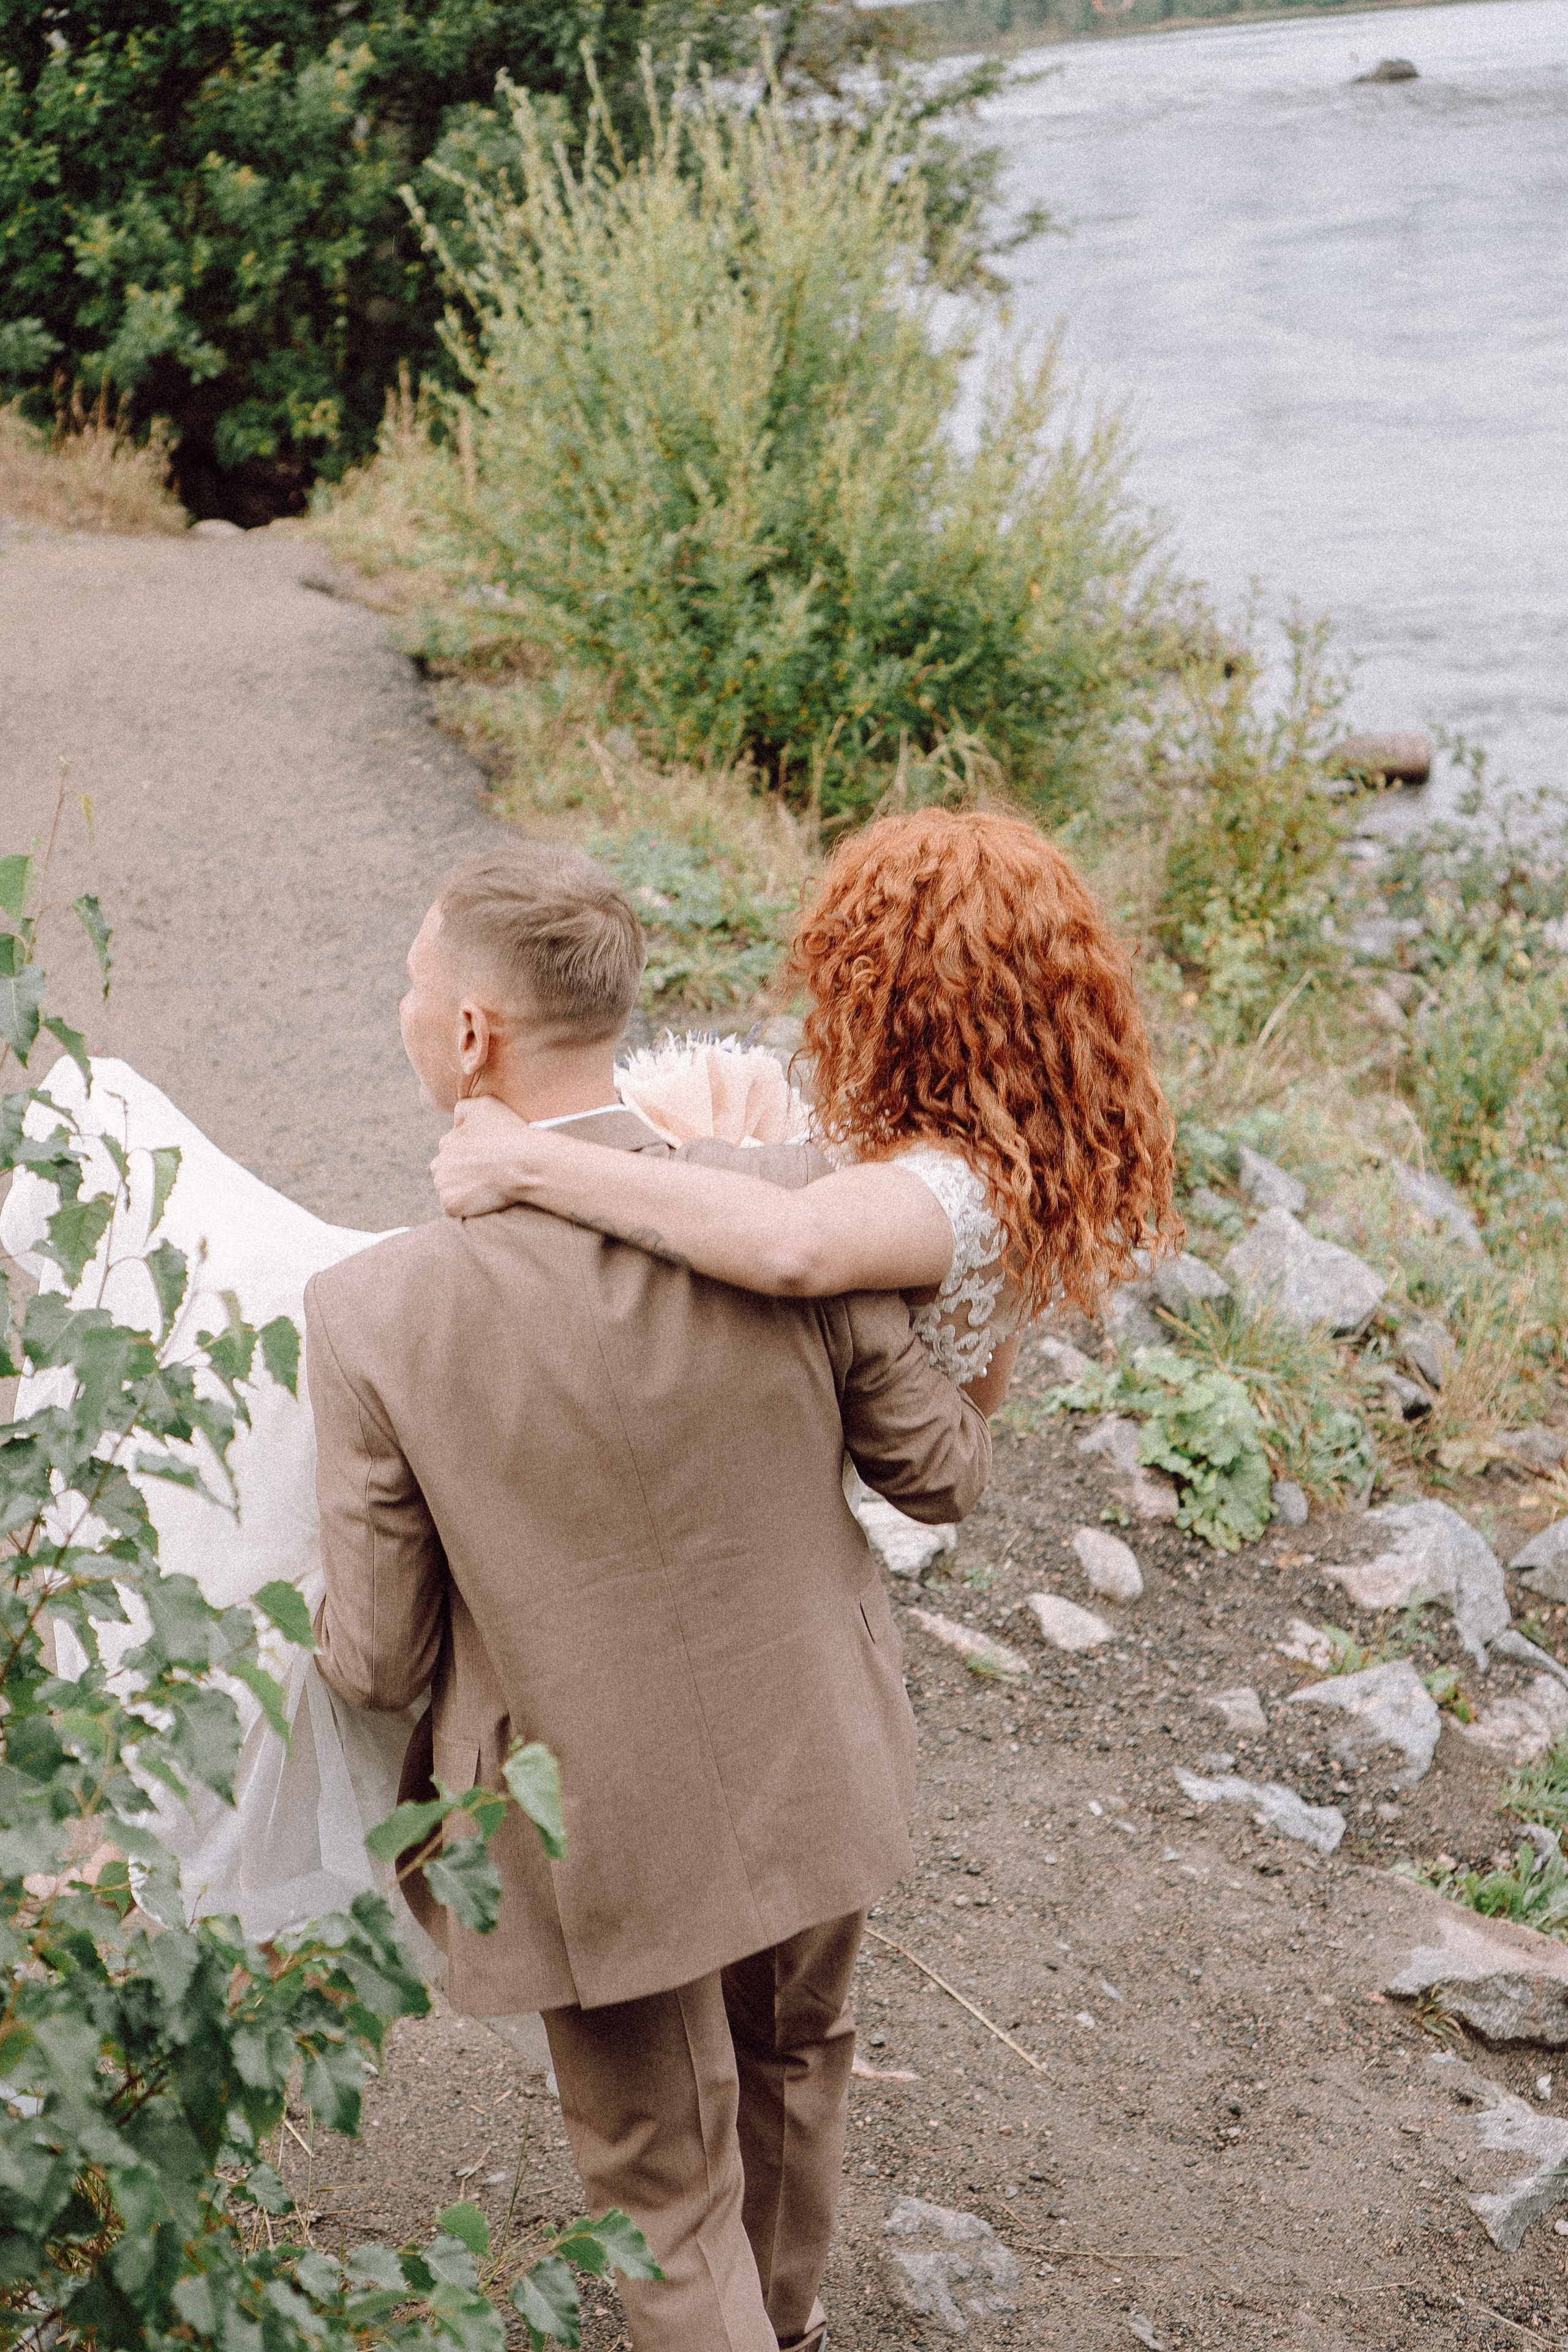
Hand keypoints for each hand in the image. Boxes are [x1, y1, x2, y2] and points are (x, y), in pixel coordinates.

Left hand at [432, 1095, 539, 1218]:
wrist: (524, 1163)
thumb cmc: (509, 1134)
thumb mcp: (485, 1105)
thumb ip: (463, 1108)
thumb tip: (454, 1123)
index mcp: (447, 1142)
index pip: (450, 1149)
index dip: (469, 1154)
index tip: (485, 1159)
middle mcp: (440, 1162)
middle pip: (445, 1170)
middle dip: (459, 1172)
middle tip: (485, 1174)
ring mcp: (444, 1185)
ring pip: (447, 1188)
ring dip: (461, 1188)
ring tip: (486, 1186)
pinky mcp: (451, 1204)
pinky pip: (452, 1207)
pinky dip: (464, 1205)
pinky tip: (483, 1199)